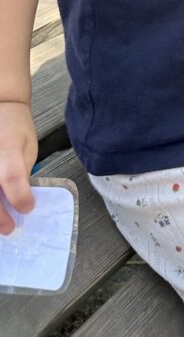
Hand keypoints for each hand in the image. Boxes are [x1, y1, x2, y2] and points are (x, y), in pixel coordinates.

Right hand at [0, 101, 37, 233]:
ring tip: (0, 225)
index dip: (19, 196)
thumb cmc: (15, 126)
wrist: (1, 107)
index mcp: (7, 147)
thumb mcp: (28, 146)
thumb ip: (23, 172)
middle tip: (9, 228)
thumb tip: (22, 200)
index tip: (28, 207)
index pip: (11, 176)